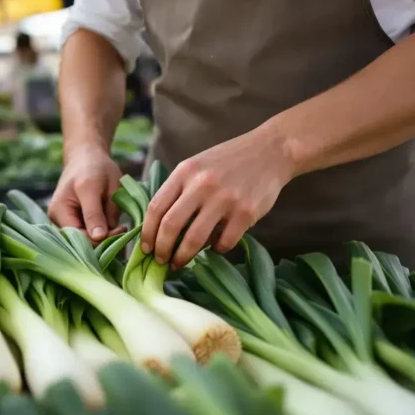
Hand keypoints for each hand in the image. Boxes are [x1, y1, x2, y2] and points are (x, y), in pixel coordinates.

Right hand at [48, 144, 125, 242]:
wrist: (86, 157)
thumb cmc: (97, 168)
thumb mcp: (101, 187)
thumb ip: (97, 213)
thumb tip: (98, 237)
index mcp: (61, 207)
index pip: (80, 236)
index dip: (102, 238)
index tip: (122, 229)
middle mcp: (55, 217)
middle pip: (80, 240)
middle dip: (102, 238)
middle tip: (121, 228)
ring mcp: (59, 220)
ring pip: (83, 239)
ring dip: (100, 236)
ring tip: (116, 224)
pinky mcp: (65, 222)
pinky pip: (83, 234)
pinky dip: (97, 231)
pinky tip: (107, 223)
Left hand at [140, 126, 296, 269]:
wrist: (269, 151)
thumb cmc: (227, 162)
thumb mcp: (196, 166)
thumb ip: (177, 190)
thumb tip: (156, 226)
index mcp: (185, 172)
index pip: (156, 208)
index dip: (147, 233)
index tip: (145, 248)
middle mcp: (202, 184)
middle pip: (170, 226)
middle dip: (161, 250)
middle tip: (160, 261)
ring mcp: (225, 199)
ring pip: (194, 239)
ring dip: (183, 257)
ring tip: (179, 263)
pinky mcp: (246, 212)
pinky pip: (224, 242)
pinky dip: (216, 250)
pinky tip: (215, 247)